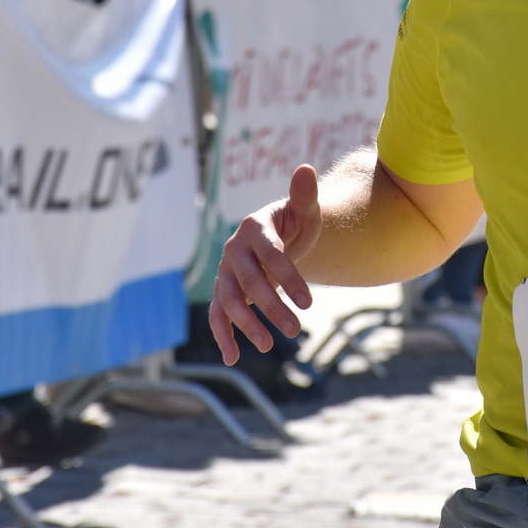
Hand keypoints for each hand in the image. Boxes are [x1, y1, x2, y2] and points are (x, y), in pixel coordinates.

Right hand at [209, 164, 320, 364]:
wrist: (279, 236)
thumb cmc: (295, 223)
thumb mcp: (304, 211)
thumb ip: (304, 195)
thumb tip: (305, 168)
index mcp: (255, 227)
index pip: (271, 255)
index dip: (289, 277)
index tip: (310, 302)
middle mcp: (234, 249)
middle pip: (250, 282)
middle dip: (272, 307)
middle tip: (296, 330)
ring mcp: (226, 272)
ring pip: (231, 301)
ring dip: (248, 325)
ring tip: (271, 345)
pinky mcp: (224, 291)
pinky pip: (218, 315)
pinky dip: (223, 336)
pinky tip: (233, 359)